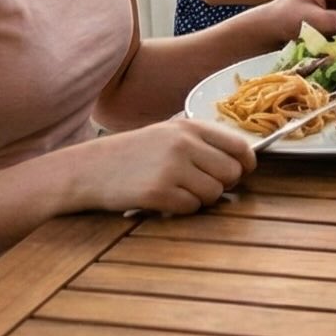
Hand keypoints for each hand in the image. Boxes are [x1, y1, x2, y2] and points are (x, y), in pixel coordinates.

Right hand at [73, 117, 254, 214]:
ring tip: (178, 191)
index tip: (241, 172)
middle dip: (223, 185)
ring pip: (214, 193)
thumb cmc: (132, 154)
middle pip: (232, 173)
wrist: (89, 169)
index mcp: (189, 127)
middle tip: (201, 185)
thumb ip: (201, 142)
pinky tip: (164, 200)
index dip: (246, 164)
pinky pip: (192, 208)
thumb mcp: (167, 134)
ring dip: (201, 198)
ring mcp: (172, 168)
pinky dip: (182, 208)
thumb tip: (243, 160)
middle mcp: (184, 144)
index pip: (239, 145)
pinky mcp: (158, 192)